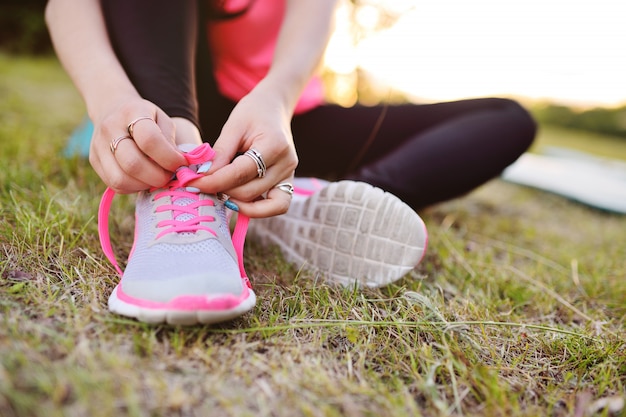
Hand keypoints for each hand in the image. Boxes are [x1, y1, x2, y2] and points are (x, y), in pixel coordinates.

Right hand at [89, 97, 186, 193]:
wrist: (112, 109)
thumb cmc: (145, 117)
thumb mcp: (162, 119)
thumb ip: (170, 140)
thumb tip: (178, 165)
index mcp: (131, 113)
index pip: (149, 140)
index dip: (169, 158)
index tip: (180, 164)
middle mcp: (110, 128)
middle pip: (133, 164)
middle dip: (157, 177)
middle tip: (169, 176)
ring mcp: (98, 146)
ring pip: (121, 179)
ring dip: (144, 185)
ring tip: (156, 177)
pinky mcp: (94, 161)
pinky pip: (115, 185)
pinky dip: (134, 187)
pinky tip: (143, 178)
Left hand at [189, 83, 298, 217]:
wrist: (274, 108)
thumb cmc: (253, 112)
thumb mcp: (233, 126)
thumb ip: (220, 153)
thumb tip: (203, 177)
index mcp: (274, 145)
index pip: (240, 173)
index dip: (214, 181)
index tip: (192, 183)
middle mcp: (286, 164)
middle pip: (250, 192)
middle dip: (222, 191)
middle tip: (202, 184)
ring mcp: (290, 176)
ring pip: (264, 205)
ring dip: (238, 202)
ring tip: (221, 192)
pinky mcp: (288, 183)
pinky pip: (276, 206)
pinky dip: (257, 209)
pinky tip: (237, 200)